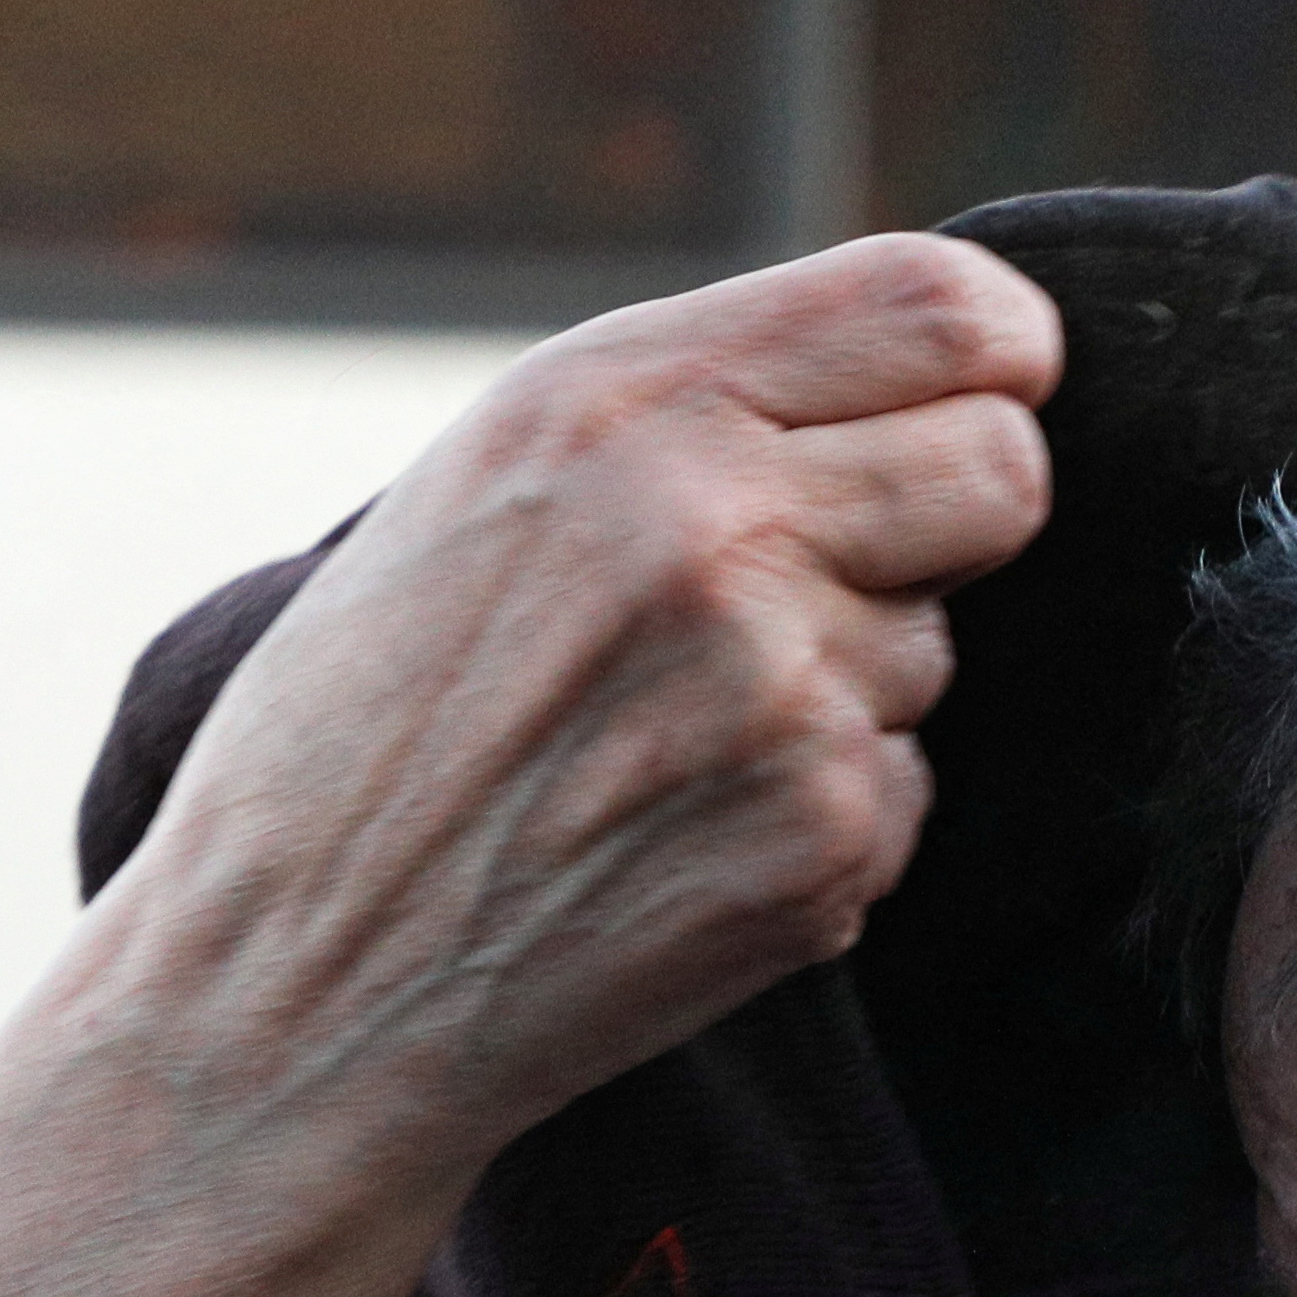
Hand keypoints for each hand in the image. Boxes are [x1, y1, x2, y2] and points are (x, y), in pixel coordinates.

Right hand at [67, 234, 1062, 1178]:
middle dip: (952, 520)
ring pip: (940, 644)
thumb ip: (693, 404)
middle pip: (1007, 469)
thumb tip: (931, 373)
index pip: (946, 309)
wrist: (289, 986)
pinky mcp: (823, 839)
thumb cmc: (371, 724)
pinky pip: (907, 786)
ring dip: (847, 688)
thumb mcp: (487, 482)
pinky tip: (674, 842)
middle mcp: (714, 525)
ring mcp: (781, 690)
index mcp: (620, 401)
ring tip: (664, 743)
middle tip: (830, 581)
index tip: (981, 396)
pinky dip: (820, 818)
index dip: (1000, 355)